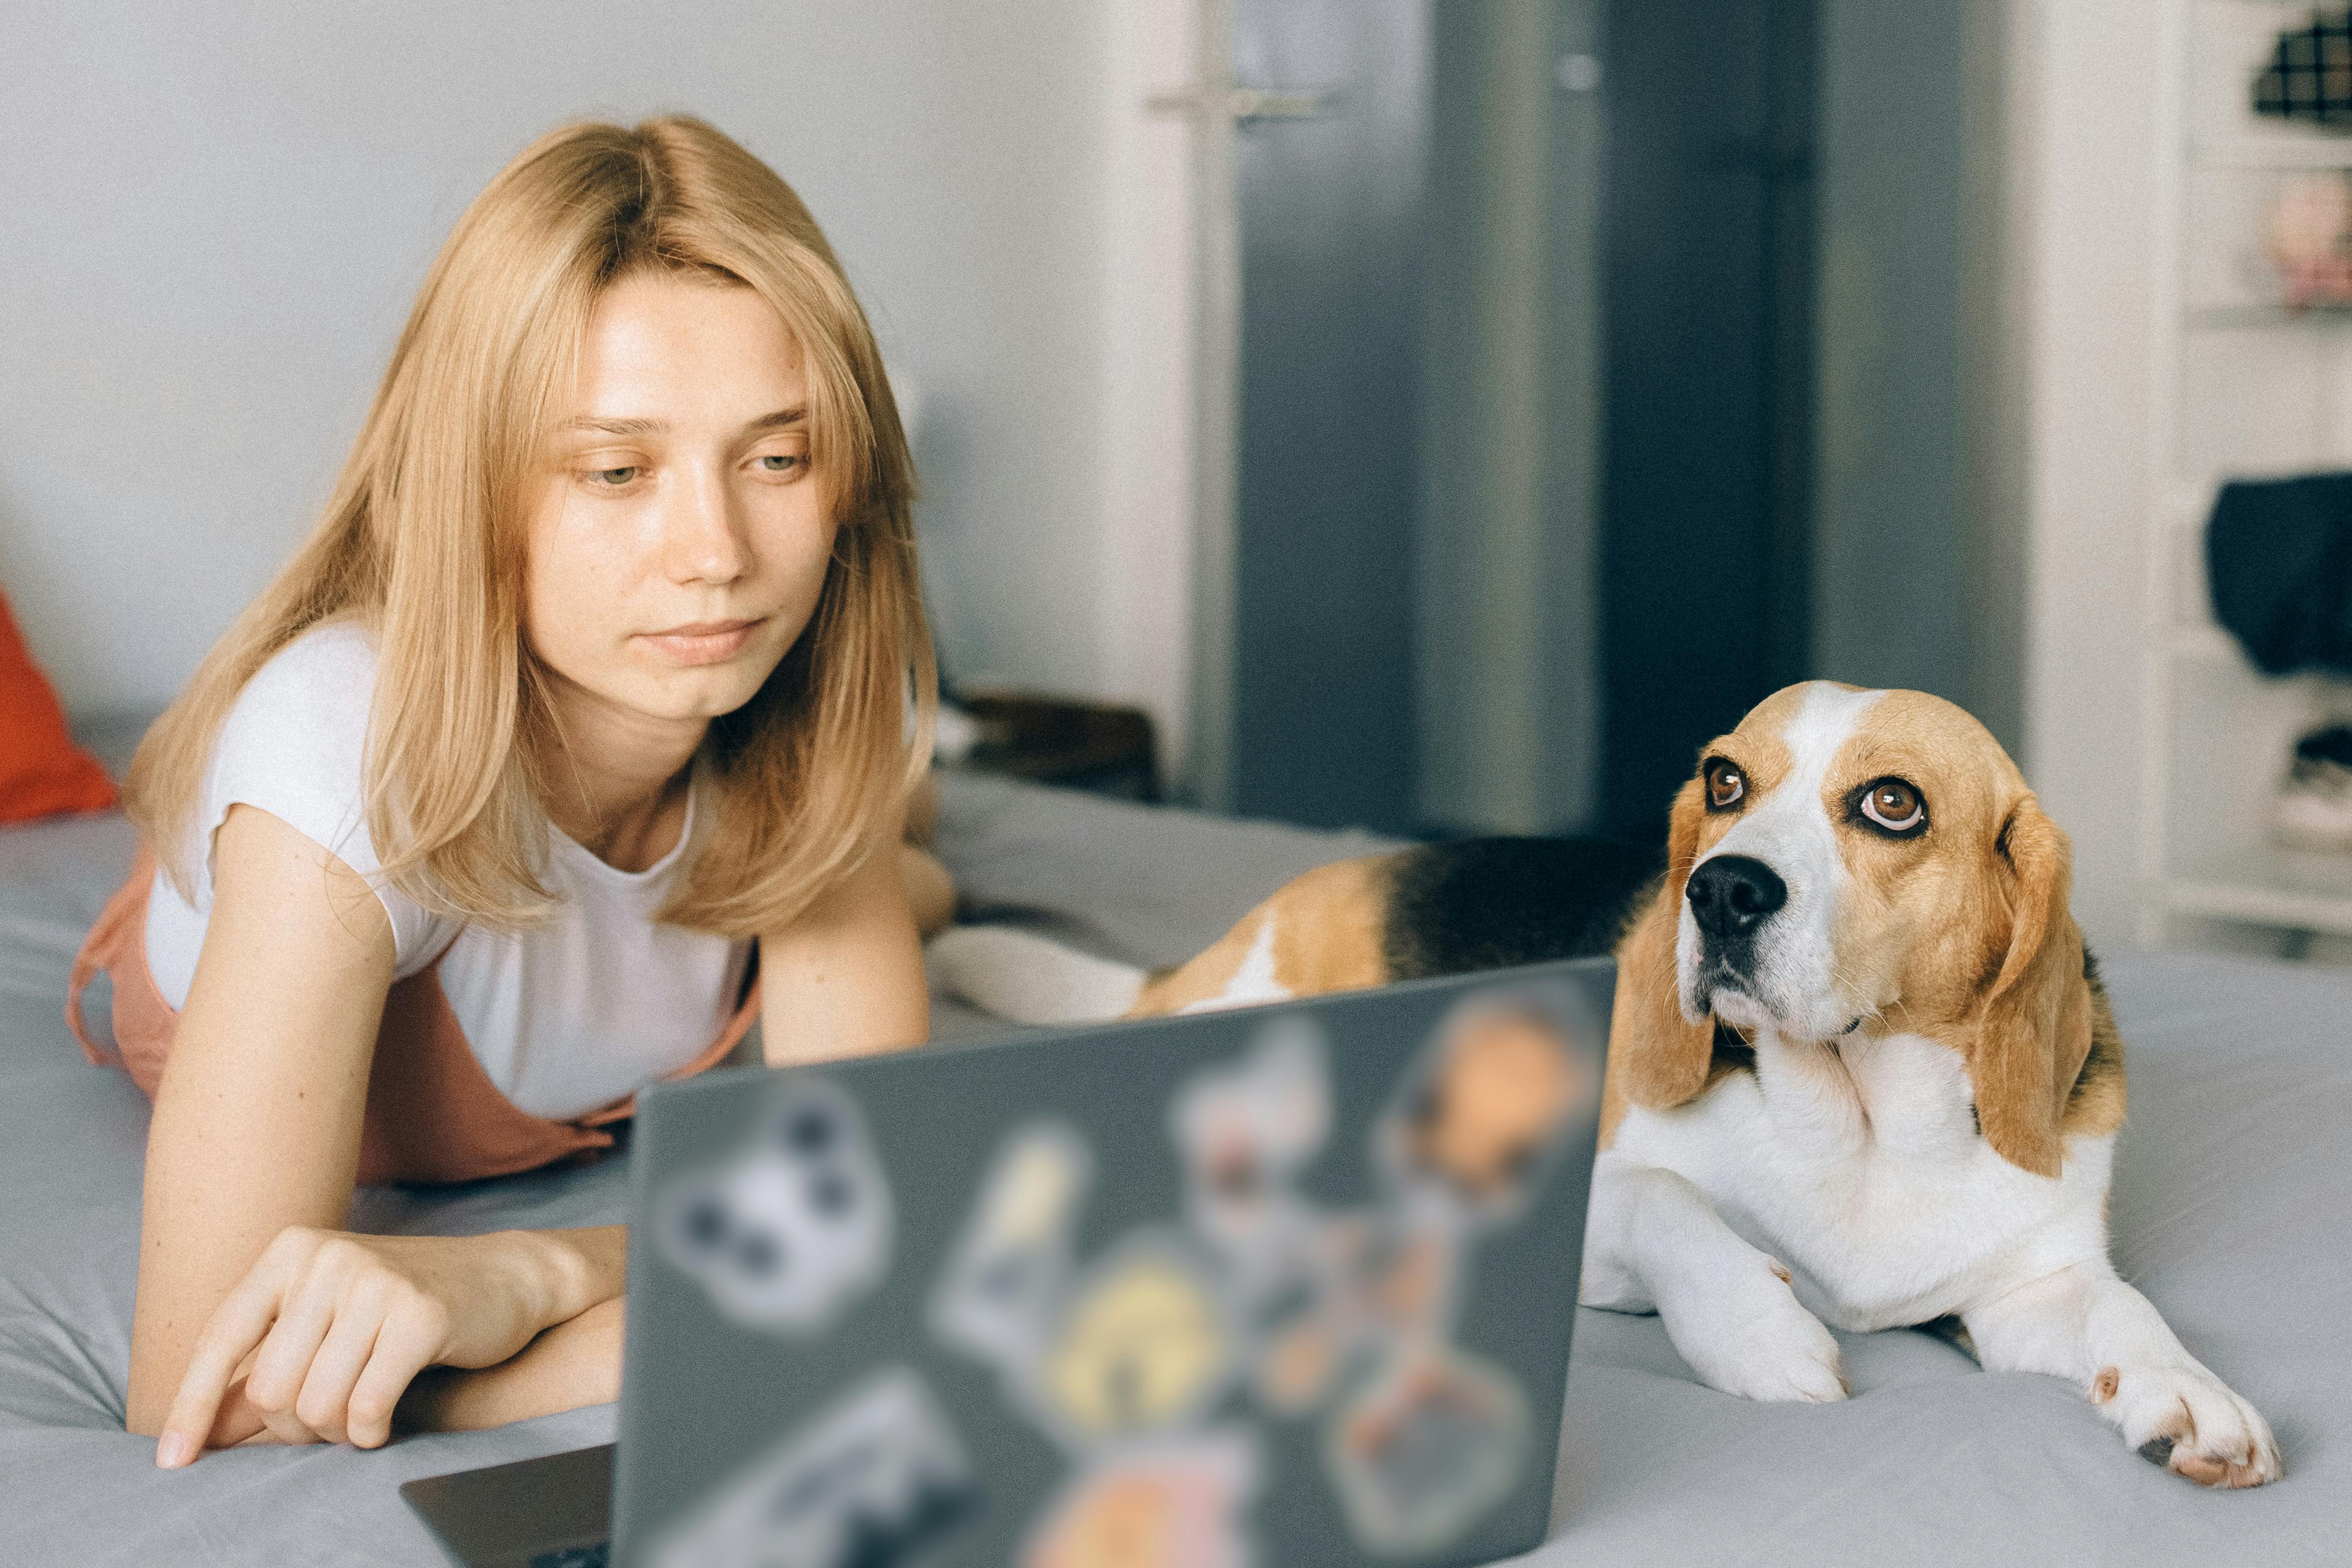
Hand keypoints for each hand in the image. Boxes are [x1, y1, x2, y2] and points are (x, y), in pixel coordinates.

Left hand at [155, 1225, 582, 1463]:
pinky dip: (368, 1432)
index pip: (222, 1338)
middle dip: (292, 1426)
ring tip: (357, 1418)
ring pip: (315, 1403)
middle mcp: (328, 1258)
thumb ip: (263, 1369)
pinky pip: (366, 1407)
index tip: (173, 1461)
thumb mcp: (325, 1323)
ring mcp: (375, 1283)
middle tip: (326, 1422)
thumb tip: (202, 1432)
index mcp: (292, 1252)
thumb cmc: (400, 1305)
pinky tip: (382, 1423)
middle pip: (269, 1386)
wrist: (504, 1276)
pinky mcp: (420, 1316)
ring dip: (334, 1432)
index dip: (192, 1405)